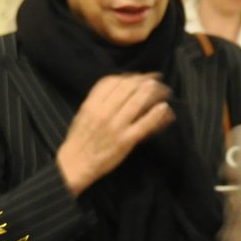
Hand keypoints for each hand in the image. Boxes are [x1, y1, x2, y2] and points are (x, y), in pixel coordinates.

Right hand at [55, 74, 173, 194]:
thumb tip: (118, 87)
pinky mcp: (125, 140)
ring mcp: (115, 127)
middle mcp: (103, 113)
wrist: (76, 164)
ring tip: (163, 89)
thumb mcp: (83, 115)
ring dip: (152, 92)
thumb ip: (98, 100)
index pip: (112, 81)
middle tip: (156, 79)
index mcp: (92, 105)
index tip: (139, 76)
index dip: (129, 76)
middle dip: (144, 80)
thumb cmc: (80, 140)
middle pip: (127, 88)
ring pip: (136, 102)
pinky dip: (155, 114)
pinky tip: (164, 107)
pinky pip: (144, 124)